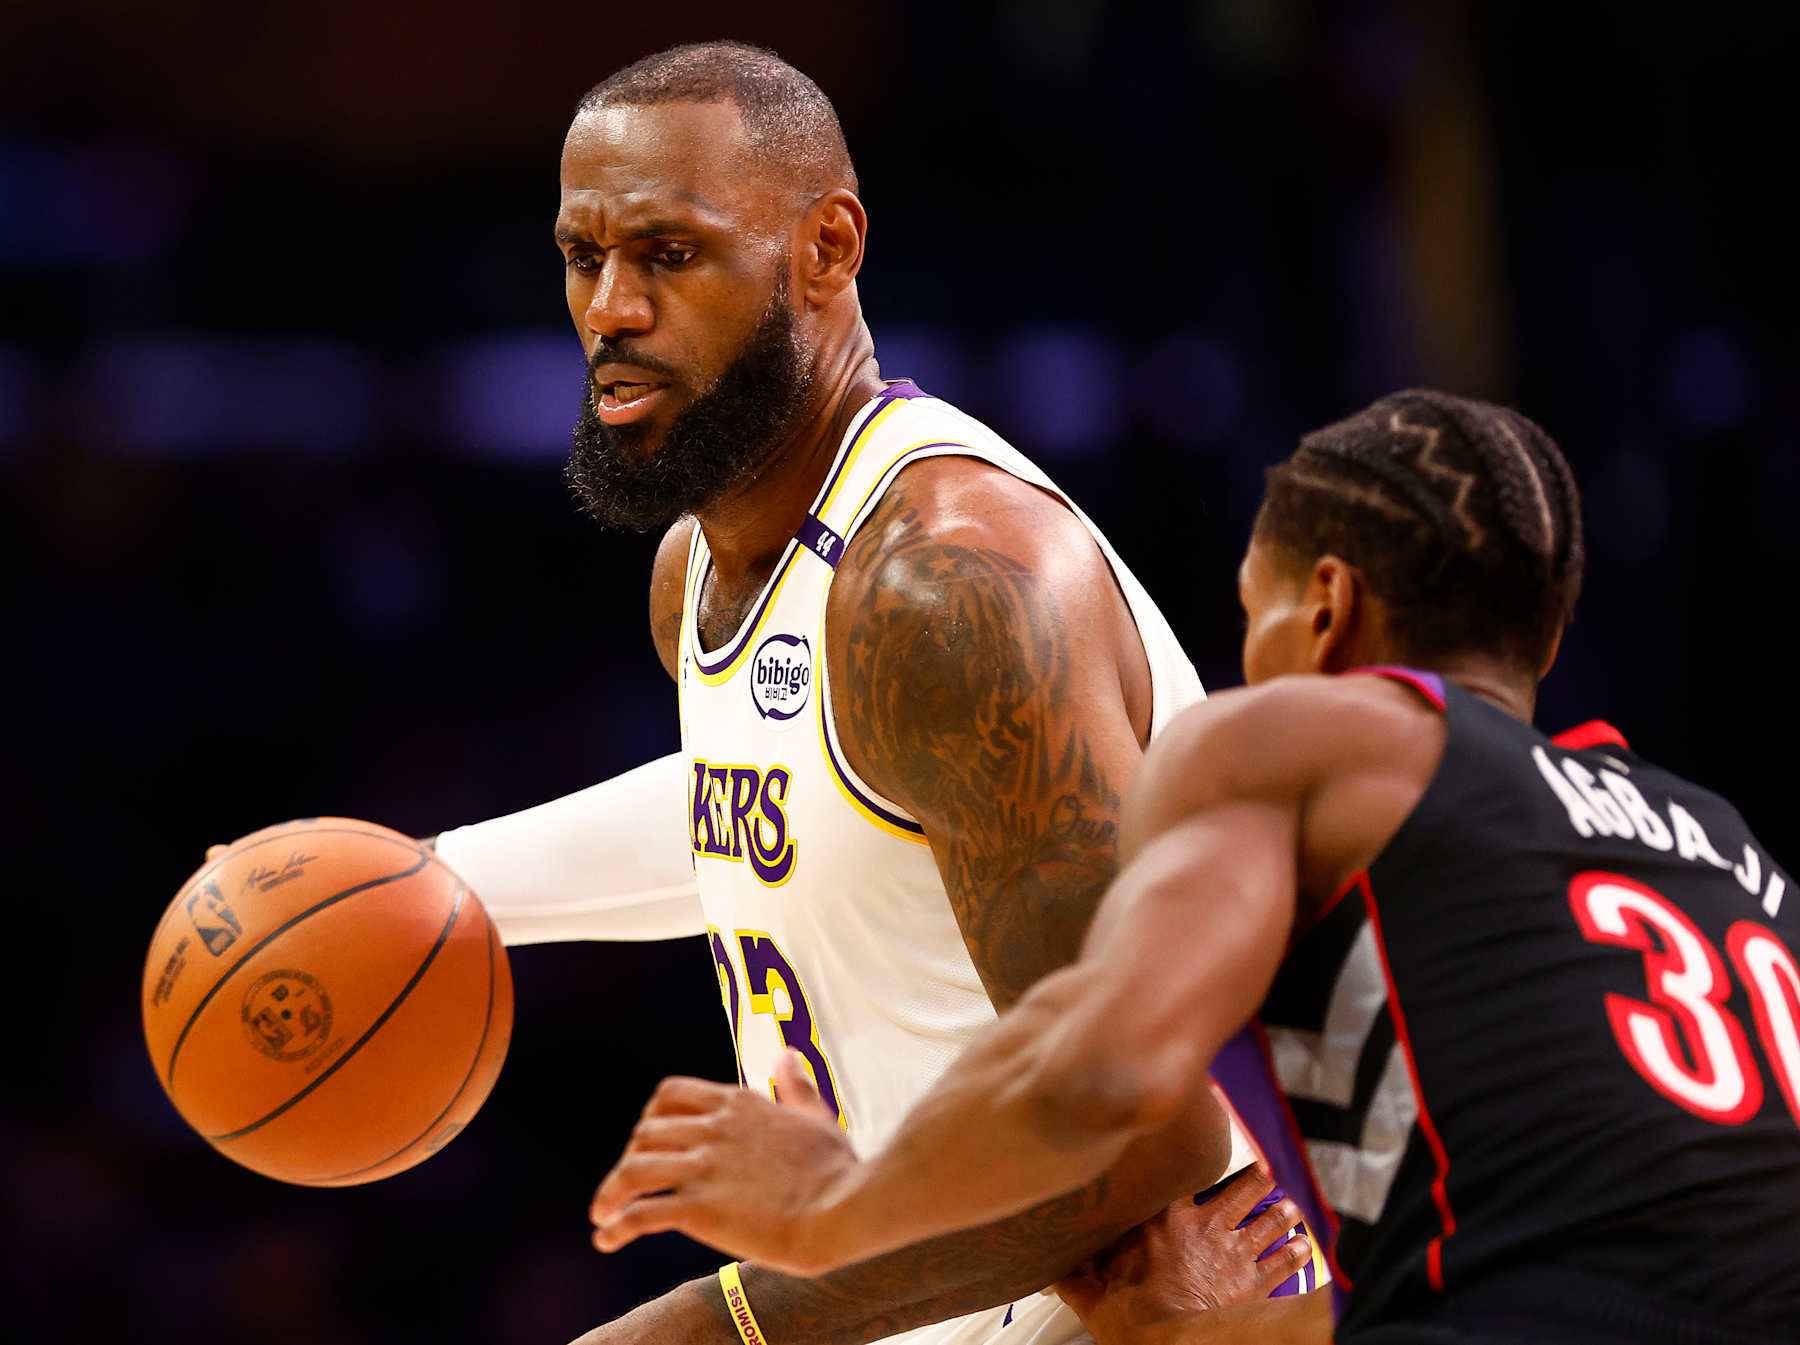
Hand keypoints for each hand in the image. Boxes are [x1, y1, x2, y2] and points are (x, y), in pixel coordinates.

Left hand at [590, 1051, 860, 1274]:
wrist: (841, 1210)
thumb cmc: (836, 1169)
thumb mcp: (815, 1115)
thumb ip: (795, 1086)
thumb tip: (787, 1056)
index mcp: (738, 1104)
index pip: (671, 1094)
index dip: (652, 1118)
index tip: (649, 1141)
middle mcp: (713, 1129)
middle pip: (644, 1132)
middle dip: (630, 1157)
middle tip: (627, 1184)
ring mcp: (703, 1167)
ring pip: (632, 1169)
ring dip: (611, 1192)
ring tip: (603, 1214)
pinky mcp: (698, 1208)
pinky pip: (640, 1213)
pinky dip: (616, 1226)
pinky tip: (608, 1239)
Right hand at [1054, 1164, 1310, 1344]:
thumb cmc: (1135, 1320)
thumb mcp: (1092, 1295)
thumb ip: (1074, 1277)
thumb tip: (1049, 1271)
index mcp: (1164, 1222)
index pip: (1181, 1176)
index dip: (1195, 1157)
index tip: (1202, 1141)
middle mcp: (1205, 1229)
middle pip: (1239, 1193)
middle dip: (1254, 1182)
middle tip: (1263, 1172)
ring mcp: (1234, 1255)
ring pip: (1266, 1223)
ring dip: (1280, 1215)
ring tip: (1289, 1206)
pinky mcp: (1254, 1285)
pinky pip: (1282, 1265)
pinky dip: (1295, 1256)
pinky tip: (1303, 1249)